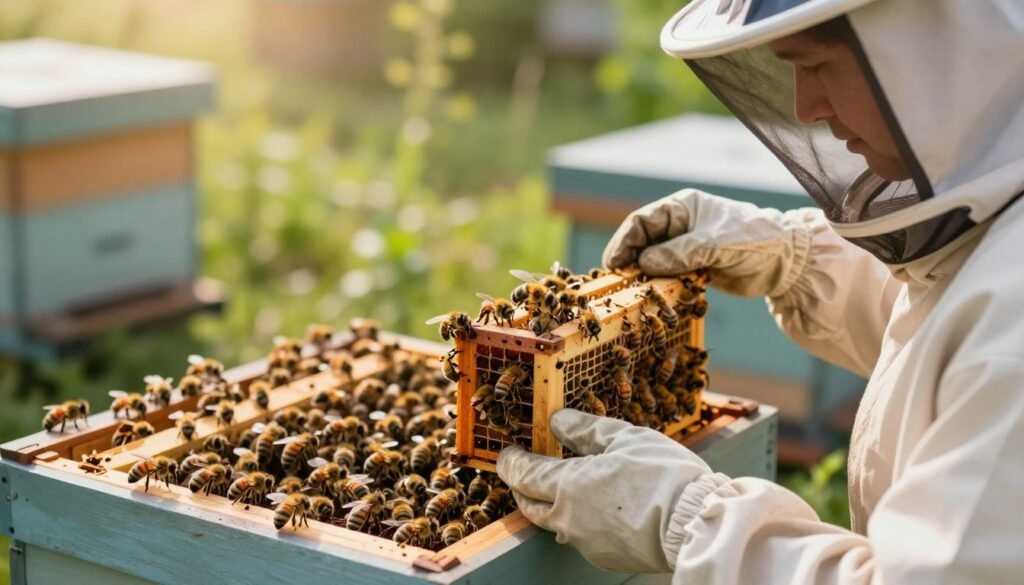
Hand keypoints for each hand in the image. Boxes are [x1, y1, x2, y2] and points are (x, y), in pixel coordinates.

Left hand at [497, 409, 712, 573]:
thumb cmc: (663, 477)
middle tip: (524, 472)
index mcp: (567, 485)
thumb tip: (558, 421)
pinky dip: (579, 520)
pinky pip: (581, 536)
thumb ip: (586, 429)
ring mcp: (585, 542)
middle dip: (522, 487)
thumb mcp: (624, 438)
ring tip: (562, 488)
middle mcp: (568, 518)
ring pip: (555, 523)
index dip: (511, 462)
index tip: (507, 453)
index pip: (523, 474)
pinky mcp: (604, 557)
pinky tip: (596, 509)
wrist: (694, 524)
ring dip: (551, 505)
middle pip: (530, 505)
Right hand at [602, 189, 809, 296]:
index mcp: (682, 208)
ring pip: (653, 261)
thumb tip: (644, 264)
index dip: (624, 241)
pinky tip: (654, 299)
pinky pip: (668, 277)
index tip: (613, 263)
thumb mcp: (715, 244)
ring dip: (643, 277)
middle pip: (643, 242)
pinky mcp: (694, 268)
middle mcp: (680, 226)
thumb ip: (679, 253)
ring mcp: (686, 248)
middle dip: (629, 260)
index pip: (642, 221)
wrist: (786, 261)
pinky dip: (660, 287)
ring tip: (633, 293)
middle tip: (618, 283)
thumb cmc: (754, 240)